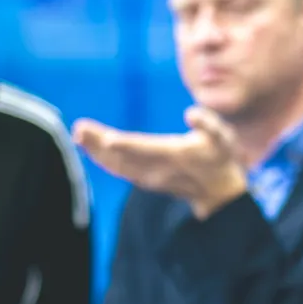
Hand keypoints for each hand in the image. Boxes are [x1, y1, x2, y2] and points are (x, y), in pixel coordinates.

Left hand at [72, 108, 248, 217]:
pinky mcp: (143, 179)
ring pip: (117, 165)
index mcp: (175, 155)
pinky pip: (118, 170)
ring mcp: (149, 177)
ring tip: (79, 135)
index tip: (107, 139)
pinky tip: (89, 147)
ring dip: (96, 151)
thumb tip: (190, 113)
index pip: (147, 150)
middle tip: (79, 129)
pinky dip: (102, 159)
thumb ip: (208, 123)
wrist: (217, 191)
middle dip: (99, 144)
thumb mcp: (223, 137)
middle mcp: (157, 169)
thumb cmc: (220, 157)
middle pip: (124, 157)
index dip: (127, 145)